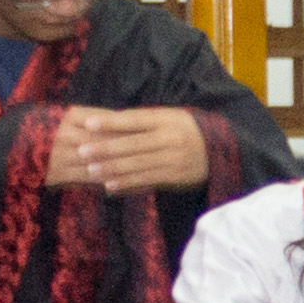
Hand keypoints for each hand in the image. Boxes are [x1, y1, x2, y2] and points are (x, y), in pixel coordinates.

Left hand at [56, 107, 211, 195]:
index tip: (88, 123)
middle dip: (105, 149)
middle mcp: (169, 138)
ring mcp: (173, 158)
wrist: (221, 147)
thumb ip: (142, 121)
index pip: (133, 120)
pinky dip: (127, 183)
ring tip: (91, 171)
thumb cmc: (186, 129)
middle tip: (82, 152)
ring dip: (112, 169)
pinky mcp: (175, 175)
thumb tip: (108, 123)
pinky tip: (110, 185)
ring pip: (137, 164)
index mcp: (165, 119)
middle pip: (132, 144)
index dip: (110, 122)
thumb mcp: (169, 117)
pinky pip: (147, 180)